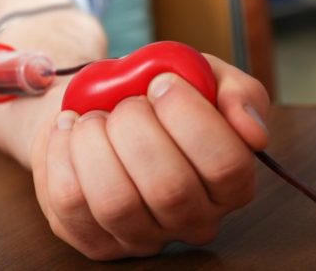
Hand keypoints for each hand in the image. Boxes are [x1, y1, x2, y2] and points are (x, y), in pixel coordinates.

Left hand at [30, 54, 268, 259]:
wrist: (92, 104)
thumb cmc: (151, 93)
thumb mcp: (200, 76)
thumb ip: (237, 92)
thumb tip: (253, 131)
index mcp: (230, 185)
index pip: (226, 165)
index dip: (190, 117)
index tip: (161, 82)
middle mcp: (192, 220)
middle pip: (170, 188)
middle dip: (136, 127)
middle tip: (124, 102)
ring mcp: (141, 237)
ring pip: (116, 202)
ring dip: (94, 143)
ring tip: (92, 118)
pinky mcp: (93, 239)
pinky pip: (71, 201)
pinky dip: (63, 152)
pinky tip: (68, 130)